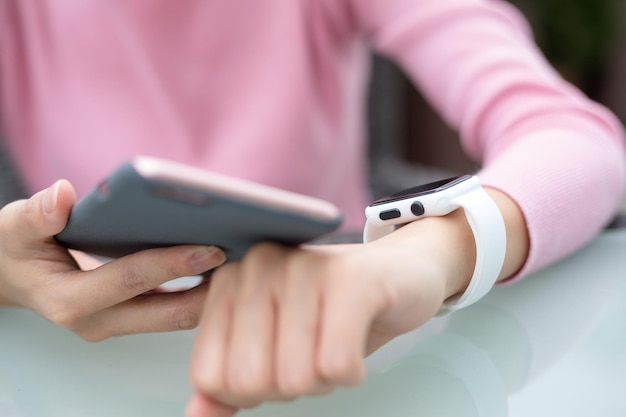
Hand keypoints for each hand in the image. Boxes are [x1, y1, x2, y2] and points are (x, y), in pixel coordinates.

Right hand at [0, 180, 225, 340]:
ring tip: (246, 261)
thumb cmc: (15, 249)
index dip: (173, 264)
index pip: (132, 281)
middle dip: (211, 289)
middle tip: (247, 258)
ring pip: (180, 316)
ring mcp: (119, 325)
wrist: (12, 277)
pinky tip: (224, 266)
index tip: (212, 246)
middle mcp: (100, 323)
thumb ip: (37, 215)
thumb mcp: (15, 228)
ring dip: (214, 294)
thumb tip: (61, 195)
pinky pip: (176, 309)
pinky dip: (202, 291)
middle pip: (170, 312)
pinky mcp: (133, 318)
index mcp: (71, 302)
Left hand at [186, 209, 479, 416]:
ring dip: (323, 380)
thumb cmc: (331, 312)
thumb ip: (228, 383)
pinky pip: (337, 364)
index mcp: (230, 281)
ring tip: (335, 343)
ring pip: (296, 377)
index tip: (278, 360)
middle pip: (250, 381)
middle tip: (312, 353)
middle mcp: (260, 266)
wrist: (399, 272)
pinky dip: (350, 373)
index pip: (209, 376)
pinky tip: (356, 343)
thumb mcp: (271, 346)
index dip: (248, 390)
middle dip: (288, 387)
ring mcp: (305, 268)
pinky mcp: (353, 280)